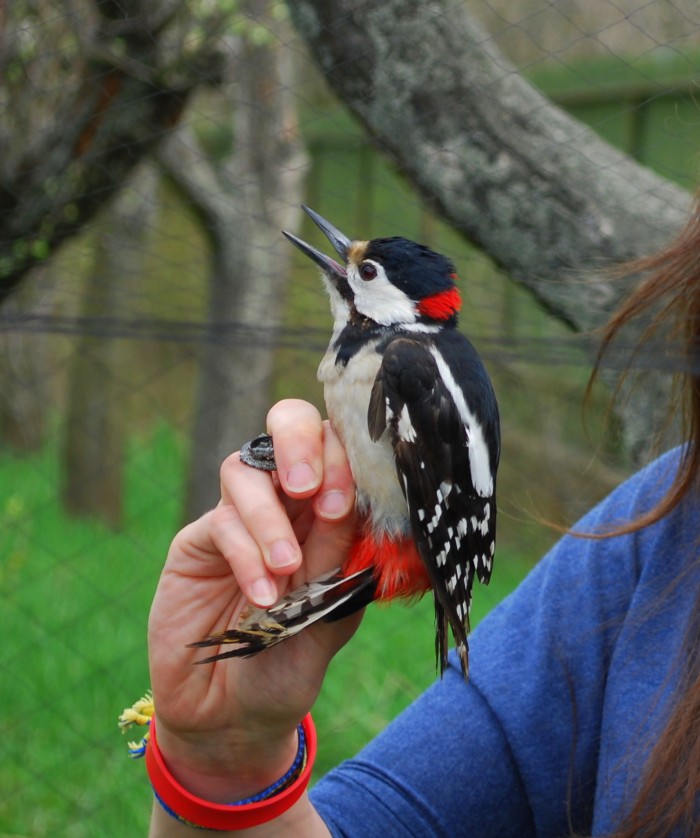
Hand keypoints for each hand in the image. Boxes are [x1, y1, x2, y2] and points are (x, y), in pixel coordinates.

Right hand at [148, 399, 358, 802]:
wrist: (232, 716)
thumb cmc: (292, 663)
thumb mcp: (330, 613)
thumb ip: (339, 557)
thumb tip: (352, 500)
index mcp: (328, 514)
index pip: (338, 451)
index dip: (342, 460)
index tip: (343, 503)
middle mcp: (285, 505)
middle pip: (287, 429)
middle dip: (299, 444)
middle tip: (306, 488)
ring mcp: (239, 519)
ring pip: (245, 470)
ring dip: (269, 519)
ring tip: (286, 570)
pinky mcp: (199, 542)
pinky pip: (221, 522)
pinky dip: (245, 554)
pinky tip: (261, 597)